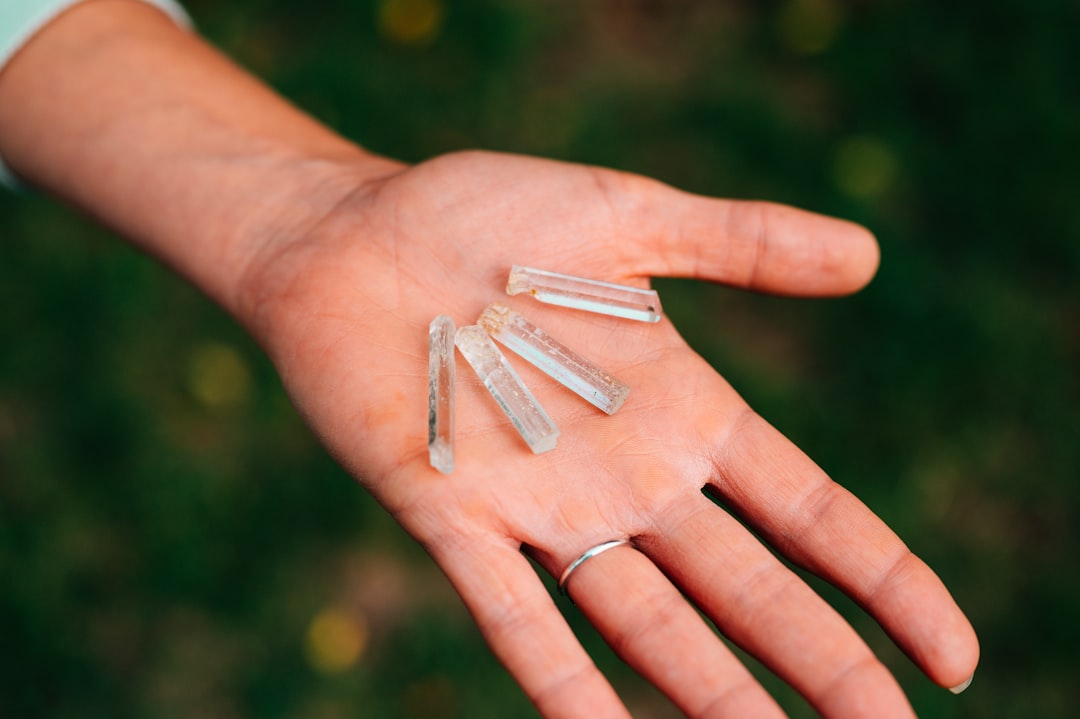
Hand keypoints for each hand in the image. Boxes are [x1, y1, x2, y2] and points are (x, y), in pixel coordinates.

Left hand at [240, 149, 978, 717]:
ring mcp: (542, 505)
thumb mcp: (629, 216)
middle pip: (748, 585)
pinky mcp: (450, 516)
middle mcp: (626, 476)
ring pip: (648, 621)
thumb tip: (870, 254)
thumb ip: (742, 241)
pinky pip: (514, 616)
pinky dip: (559, 683)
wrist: (353, 234)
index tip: (949, 650)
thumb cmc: (483, 216)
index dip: (883, 579)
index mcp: (680, 409)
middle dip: (822, 659)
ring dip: (712, 691)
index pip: (808, 510)